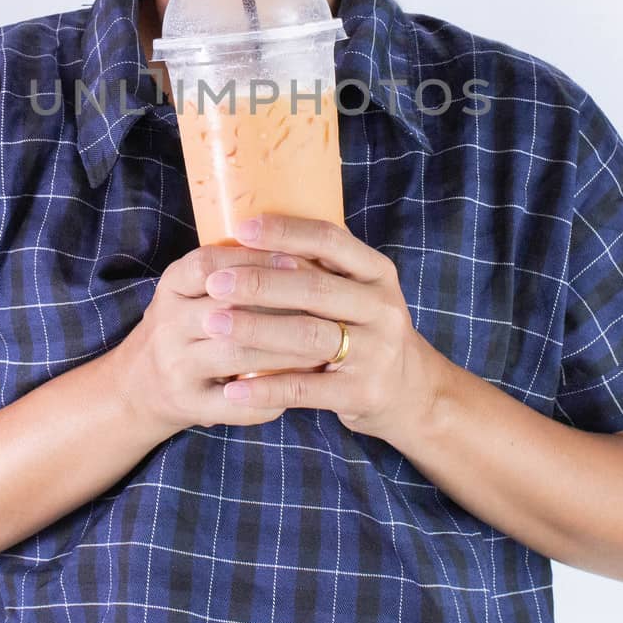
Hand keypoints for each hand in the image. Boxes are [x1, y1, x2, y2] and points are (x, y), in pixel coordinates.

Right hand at [113, 243, 337, 437]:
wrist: (138, 385)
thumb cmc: (184, 327)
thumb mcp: (191, 291)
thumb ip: (232, 270)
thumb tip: (303, 246)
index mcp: (172, 287)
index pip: (209, 264)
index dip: (254, 260)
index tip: (298, 260)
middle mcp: (167, 324)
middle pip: (228, 311)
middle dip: (282, 309)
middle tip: (327, 308)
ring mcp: (175, 367)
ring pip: (238, 357)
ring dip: (286, 353)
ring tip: (324, 347)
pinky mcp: (188, 404)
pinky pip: (235, 404)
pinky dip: (270, 396)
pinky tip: (300, 388)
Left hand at [204, 214, 447, 443]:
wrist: (410, 391)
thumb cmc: (364, 330)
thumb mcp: (357, 291)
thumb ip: (319, 267)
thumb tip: (248, 234)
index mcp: (377, 273)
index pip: (330, 241)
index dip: (285, 232)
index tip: (240, 230)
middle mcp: (382, 308)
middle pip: (314, 288)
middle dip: (259, 283)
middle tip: (215, 284)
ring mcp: (376, 352)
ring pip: (308, 336)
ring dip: (255, 330)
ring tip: (213, 325)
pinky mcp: (363, 392)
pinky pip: (306, 389)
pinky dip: (266, 388)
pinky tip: (233, 387)